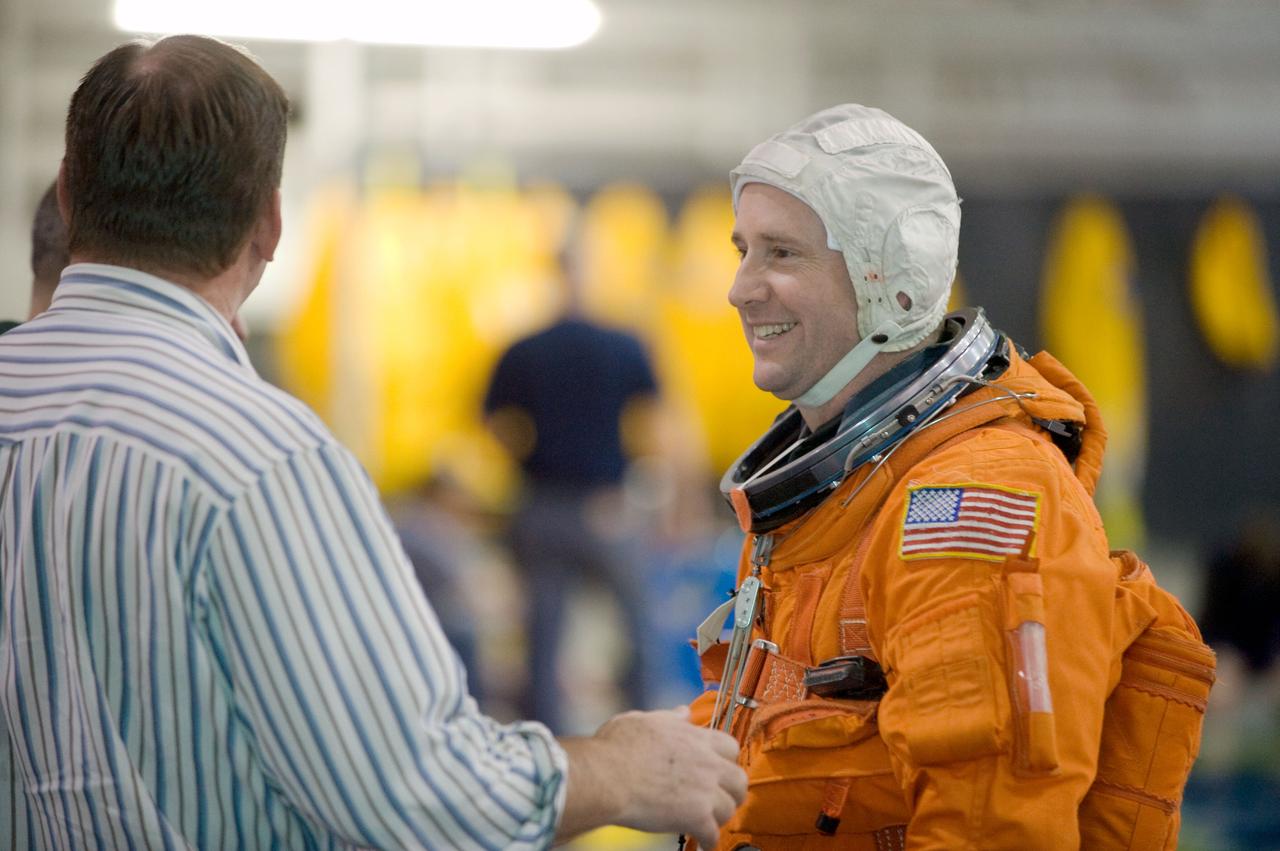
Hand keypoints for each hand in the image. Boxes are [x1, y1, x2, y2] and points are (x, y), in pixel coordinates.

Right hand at [594, 706, 745, 847]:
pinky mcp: (696, 816)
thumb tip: (682, 713)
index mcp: (695, 738)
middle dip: (733, 791)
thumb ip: (668, 717)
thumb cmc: (616, 748)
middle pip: (739, 780)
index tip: (718, 769)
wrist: (606, 776)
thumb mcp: (643, 720)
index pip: (730, 748)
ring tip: (707, 822)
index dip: (726, 760)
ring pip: (729, 809)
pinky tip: (701, 843)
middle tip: (721, 798)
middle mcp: (706, 762)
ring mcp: (704, 790)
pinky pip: (713, 835)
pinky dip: (708, 841)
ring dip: (719, 817)